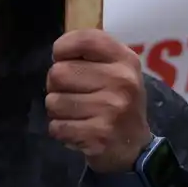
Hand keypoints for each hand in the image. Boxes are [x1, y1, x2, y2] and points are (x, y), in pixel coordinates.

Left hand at [46, 29, 151, 174]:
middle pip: (58, 72)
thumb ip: (90, 54)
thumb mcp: (114, 70)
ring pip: (53, 101)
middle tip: (74, 95)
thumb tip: (58, 50)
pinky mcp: (99, 134)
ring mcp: (112, 109)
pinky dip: (61, 130)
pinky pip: (57, 126)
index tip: (63, 59)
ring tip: (78, 114)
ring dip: (58, 111)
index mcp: (125, 60)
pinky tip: (78, 130)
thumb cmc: (115, 102)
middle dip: (56, 86)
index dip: (63, 48)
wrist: (133, 147)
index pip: (84, 39)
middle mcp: (122, 81)